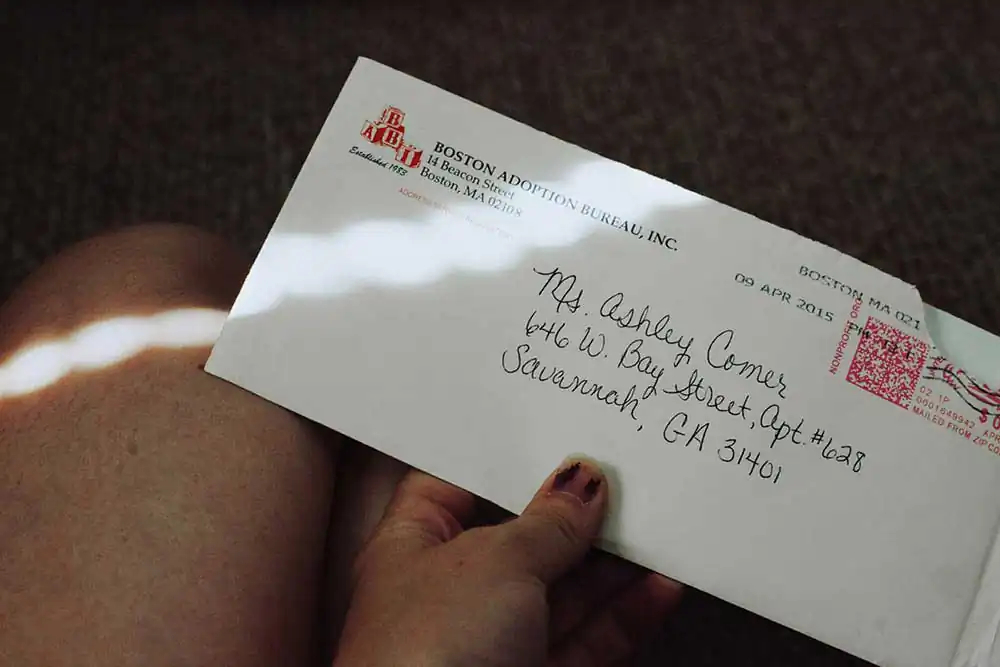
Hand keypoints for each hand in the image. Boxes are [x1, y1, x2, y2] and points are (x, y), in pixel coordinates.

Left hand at [333, 458, 681, 666]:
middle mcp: (451, 593)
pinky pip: (586, 639)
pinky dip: (624, 614)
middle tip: (625, 470)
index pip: (455, 483)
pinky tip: (661, 585)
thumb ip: (548, 521)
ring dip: (610, 561)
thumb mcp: (494, 561)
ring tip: (658, 519)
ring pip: (562, 590)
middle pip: (521, 536)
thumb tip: (583, 481)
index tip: (554, 427)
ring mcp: (494, 642)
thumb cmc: (432, 650)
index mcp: (412, 547)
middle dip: (572, 509)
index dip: (501, 456)